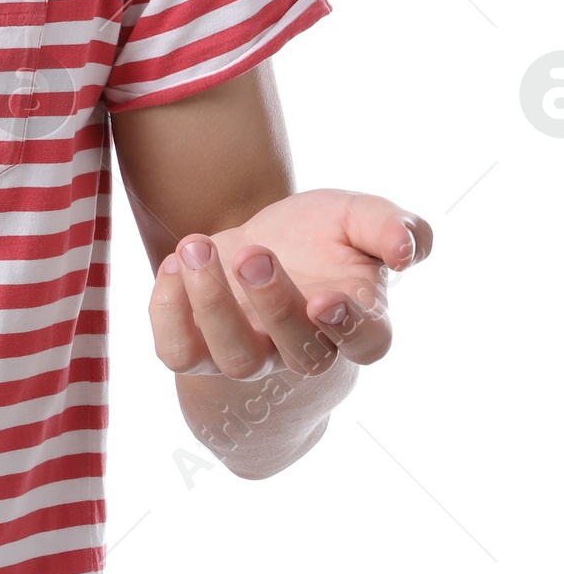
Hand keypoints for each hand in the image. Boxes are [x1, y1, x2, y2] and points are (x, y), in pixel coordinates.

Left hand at [148, 187, 432, 381]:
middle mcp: (305, 348)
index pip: (367, 342)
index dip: (349, 326)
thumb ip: (391, 226)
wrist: (260, 243)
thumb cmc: (319, 235)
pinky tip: (172, 264)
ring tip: (197, 246)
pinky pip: (178, 353)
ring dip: (211, 303)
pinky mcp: (201, 348)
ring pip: (235, 358)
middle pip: (298, 353)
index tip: (325, 297)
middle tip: (253, 254)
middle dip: (273, 305)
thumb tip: (407, 250)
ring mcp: (251, 353)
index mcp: (359, 320)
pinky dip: (167, 312)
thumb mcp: (356, 215)